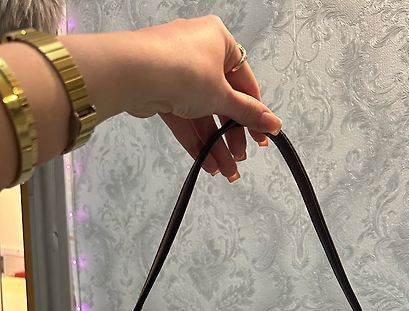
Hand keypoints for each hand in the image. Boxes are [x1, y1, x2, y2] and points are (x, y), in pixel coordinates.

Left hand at [125, 16, 281, 178]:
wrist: (133, 73)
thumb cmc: (179, 67)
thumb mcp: (223, 96)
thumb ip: (248, 113)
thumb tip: (272, 123)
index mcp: (219, 42)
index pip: (245, 83)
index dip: (254, 113)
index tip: (261, 137)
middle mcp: (199, 53)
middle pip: (223, 101)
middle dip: (230, 135)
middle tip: (239, 157)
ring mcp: (178, 72)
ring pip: (202, 114)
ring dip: (214, 144)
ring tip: (224, 169)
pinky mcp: (161, 90)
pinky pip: (184, 118)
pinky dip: (195, 139)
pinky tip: (206, 162)